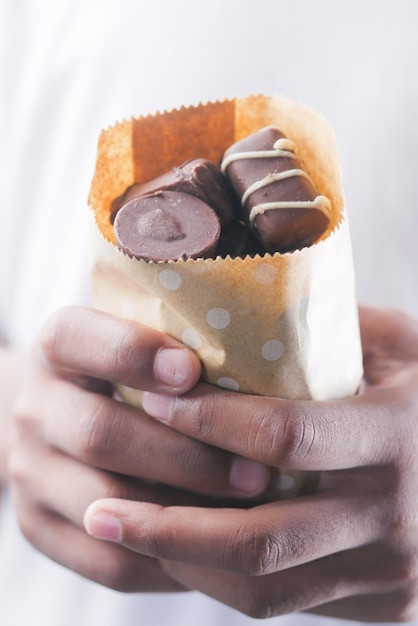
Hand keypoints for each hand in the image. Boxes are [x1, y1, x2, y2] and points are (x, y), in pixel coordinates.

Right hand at [9, 306, 269, 590]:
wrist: (58, 419)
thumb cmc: (124, 375)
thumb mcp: (135, 338)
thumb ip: (175, 341)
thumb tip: (257, 359)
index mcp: (58, 347)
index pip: (80, 340)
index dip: (134, 355)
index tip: (192, 370)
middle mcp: (34, 406)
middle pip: (100, 433)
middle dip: (185, 456)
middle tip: (256, 472)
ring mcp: (29, 471)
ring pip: (105, 502)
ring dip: (182, 514)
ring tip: (248, 517)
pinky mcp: (38, 526)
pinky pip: (105, 559)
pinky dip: (164, 559)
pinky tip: (214, 550)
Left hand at [84, 306, 417, 620]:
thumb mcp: (397, 345)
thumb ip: (325, 332)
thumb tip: (237, 312)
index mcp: (400, 433)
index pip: (287, 436)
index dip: (212, 423)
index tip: (154, 404)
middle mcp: (397, 516)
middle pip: (261, 537)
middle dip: (168, 526)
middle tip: (99, 509)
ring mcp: (395, 573)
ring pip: (266, 585)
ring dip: (185, 562)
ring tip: (126, 534)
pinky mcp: (387, 604)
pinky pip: (288, 603)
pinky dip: (225, 581)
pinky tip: (185, 552)